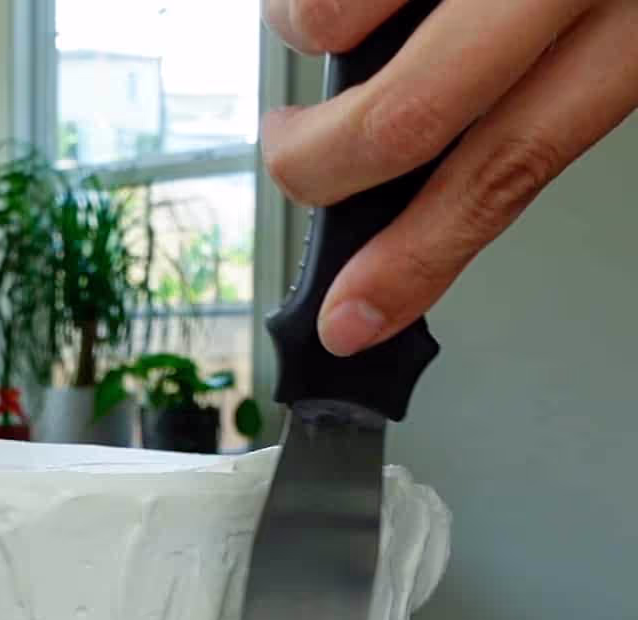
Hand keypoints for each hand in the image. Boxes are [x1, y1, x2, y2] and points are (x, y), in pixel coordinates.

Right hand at [261, 0, 637, 356]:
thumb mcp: (628, 19)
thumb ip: (536, 88)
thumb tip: (418, 189)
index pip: (505, 167)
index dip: (415, 260)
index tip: (351, 315)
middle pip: (401, 113)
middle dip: (312, 164)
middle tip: (289, 153)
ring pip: (323, 12)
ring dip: (302, 25)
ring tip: (341, 3)